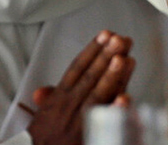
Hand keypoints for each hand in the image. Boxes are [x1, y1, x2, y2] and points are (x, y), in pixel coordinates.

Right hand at [27, 30, 135, 144]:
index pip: (77, 68)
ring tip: (124, 58)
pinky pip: (103, 122)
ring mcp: (80, 122)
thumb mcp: (42, 116)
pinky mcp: (87, 137)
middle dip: (106, 56)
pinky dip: (114, 111)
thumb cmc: (44, 138)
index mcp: (59, 98)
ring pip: (98, 95)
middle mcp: (69, 107)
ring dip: (112, 76)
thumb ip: (50, 98)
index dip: (92, 50)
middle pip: (90, 77)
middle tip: (120, 39)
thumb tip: (42, 90)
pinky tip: (125, 98)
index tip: (105, 34)